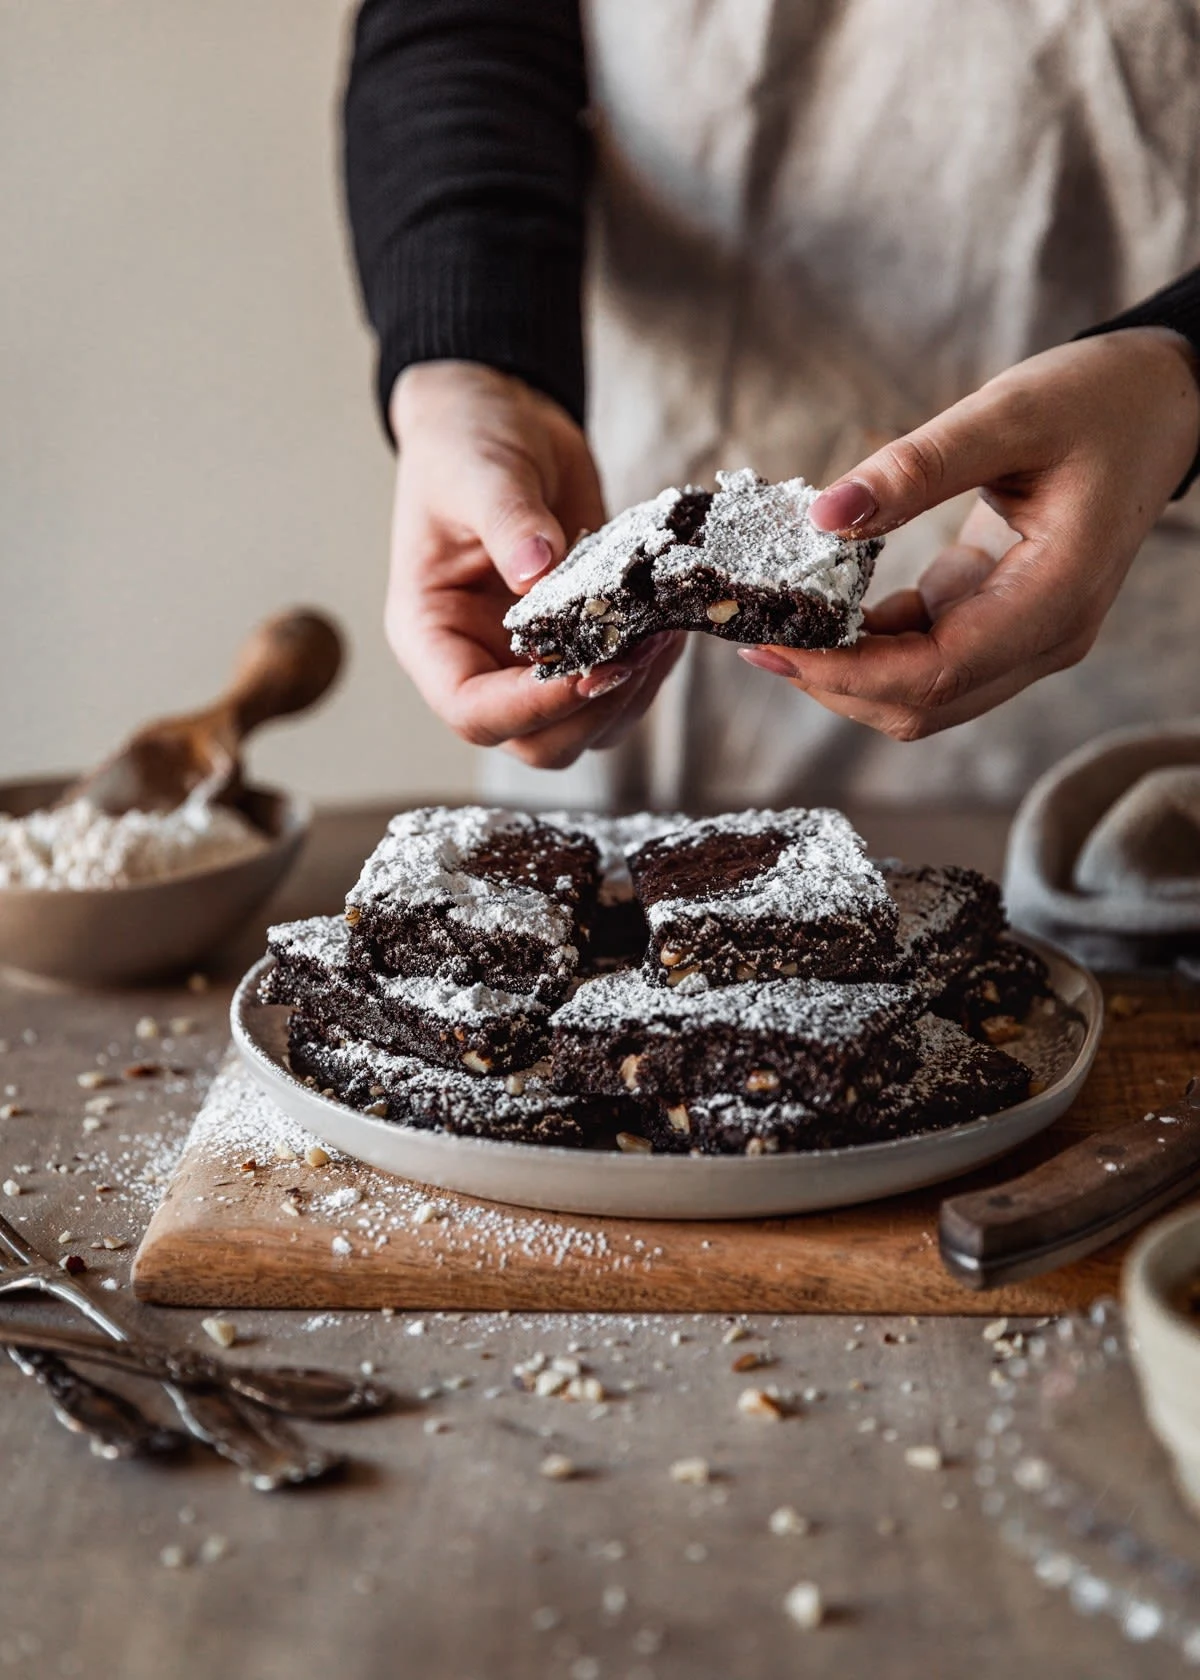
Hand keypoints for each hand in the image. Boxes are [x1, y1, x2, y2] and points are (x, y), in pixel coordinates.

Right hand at [386, 361, 683, 768]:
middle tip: (640, 653)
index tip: (593, 668)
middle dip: (593, 710)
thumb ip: (507, 520)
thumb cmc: (465, 442)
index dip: (531, 708)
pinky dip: (649, 670)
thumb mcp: (477, 471)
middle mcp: (479, 662)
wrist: (503, 417)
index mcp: (432, 636)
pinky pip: (617, 689)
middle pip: (535, 741)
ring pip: (584, 728)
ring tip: (664, 635)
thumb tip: (537, 570)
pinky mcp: (578, 641)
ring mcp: (529, 660)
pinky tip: (669, 626)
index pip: (471, 711)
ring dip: (631, 697)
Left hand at [739, 328, 1199, 739]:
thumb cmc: (1099, 400)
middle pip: (921, 705)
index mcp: (1056, 597)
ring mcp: (1025, 637)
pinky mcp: (1001, 620)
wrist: (1160, 403)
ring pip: (920, 695)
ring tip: (779, 624)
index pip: (936, 674)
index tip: (772, 640)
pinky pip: (926, 659)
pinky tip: (826, 607)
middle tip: (755, 634)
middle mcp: (1045, 637)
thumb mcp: (1008, 413)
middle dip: (833, 682)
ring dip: (847, 672)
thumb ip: (916, 466)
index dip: (846, 672)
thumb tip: (825, 515)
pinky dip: (870, 645)